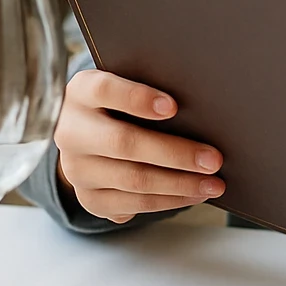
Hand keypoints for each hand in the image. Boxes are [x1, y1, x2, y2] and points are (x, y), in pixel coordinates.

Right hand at [54, 69, 225, 223]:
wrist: (85, 128)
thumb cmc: (119, 97)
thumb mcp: (125, 80)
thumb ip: (149, 83)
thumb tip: (198, 96)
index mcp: (80, 92)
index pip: (104, 90)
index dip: (138, 98)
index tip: (173, 106)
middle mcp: (72, 131)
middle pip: (124, 143)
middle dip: (175, 153)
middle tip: (213, 159)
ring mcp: (76, 168)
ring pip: (132, 179)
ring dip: (179, 184)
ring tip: (213, 182)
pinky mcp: (88, 196)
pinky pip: (131, 205)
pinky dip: (168, 200)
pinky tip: (193, 194)